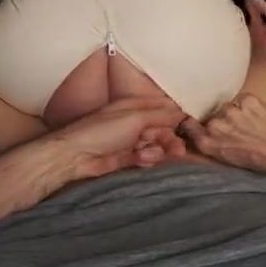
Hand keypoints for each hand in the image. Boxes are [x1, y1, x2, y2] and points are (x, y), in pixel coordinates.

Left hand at [0, 97, 191, 203]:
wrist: (75, 157)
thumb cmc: (103, 130)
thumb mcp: (135, 117)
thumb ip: (161, 115)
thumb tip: (182, 110)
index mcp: (136, 106)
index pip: (164, 109)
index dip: (177, 118)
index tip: (189, 128)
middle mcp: (135, 122)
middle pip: (163, 130)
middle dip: (170, 140)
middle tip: (177, 151)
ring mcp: (131, 140)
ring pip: (156, 146)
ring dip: (156, 151)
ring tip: (146, 155)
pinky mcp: (127, 158)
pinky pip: (146, 158)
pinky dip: (146, 160)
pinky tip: (139, 160)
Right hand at [179, 93, 265, 176]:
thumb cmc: (258, 160)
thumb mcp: (227, 159)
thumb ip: (210, 145)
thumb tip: (197, 134)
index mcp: (208, 142)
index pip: (187, 125)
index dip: (192, 124)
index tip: (197, 124)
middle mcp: (215, 124)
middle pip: (209, 115)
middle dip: (218, 120)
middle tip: (234, 128)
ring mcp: (231, 110)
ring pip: (225, 107)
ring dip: (233, 112)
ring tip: (248, 123)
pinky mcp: (246, 99)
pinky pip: (241, 100)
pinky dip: (247, 106)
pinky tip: (257, 116)